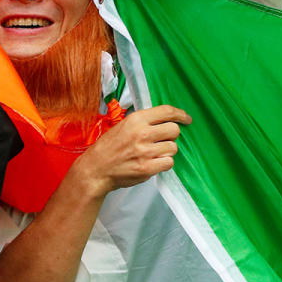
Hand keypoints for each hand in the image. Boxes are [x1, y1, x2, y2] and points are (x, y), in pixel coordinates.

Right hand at [71, 104, 191, 197]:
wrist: (95, 170)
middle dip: (171, 135)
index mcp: (136, 119)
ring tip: (154, 152)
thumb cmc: (109, 148)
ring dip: (167, 150)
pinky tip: (154, 162)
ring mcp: (145, 152)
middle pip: (174, 130)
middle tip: (162, 140)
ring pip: (173, 147)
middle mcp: (142, 133)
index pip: (167, 111)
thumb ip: (144, 121)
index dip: (180, 114)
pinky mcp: (147, 168)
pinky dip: (164, 163)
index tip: (186, 118)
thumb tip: (165, 118)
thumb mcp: (124, 125)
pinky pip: (169, 162)